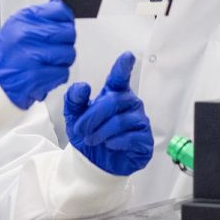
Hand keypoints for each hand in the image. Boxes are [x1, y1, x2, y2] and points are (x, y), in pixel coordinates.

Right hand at [0, 0, 75, 108]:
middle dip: (66, 42)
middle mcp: (26, 35)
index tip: (65, 25)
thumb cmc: (6, 53)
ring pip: (69, 54)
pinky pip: (63, 72)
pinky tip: (46, 72)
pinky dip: (58, 75)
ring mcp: (31, 56)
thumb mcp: (17, 26)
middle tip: (56, 47)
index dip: (67, 20)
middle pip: (68, 33)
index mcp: (23, 19)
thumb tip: (61, 4)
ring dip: (63, 60)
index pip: (60, 11)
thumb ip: (40, 16)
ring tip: (49, 61)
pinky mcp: (34, 76)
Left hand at [64, 52, 153, 175]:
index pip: (120, 78)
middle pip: (114, 101)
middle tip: (80, 129)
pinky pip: (131, 137)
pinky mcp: (145, 139)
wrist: (95, 164)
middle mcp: (130, 104)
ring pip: (121, 120)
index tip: (128, 56)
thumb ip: (74, 100)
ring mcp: (140, 121)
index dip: (123, 67)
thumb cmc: (89, 135)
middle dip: (93, 116)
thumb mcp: (74, 118)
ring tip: (92, 139)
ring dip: (101, 132)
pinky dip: (116, 142)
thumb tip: (82, 87)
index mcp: (114, 94)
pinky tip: (110, 145)